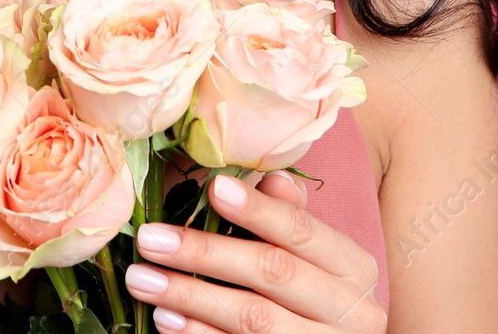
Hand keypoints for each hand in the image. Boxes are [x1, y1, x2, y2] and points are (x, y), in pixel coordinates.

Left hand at [124, 171, 384, 332]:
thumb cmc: (313, 297)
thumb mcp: (312, 257)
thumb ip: (289, 218)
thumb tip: (273, 178)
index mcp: (354, 269)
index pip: (302, 230)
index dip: (259, 209)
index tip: (214, 188)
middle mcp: (352, 311)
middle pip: (272, 272)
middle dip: (205, 253)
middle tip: (150, 239)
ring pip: (252, 318)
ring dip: (190, 297)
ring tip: (144, 280)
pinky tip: (167, 320)